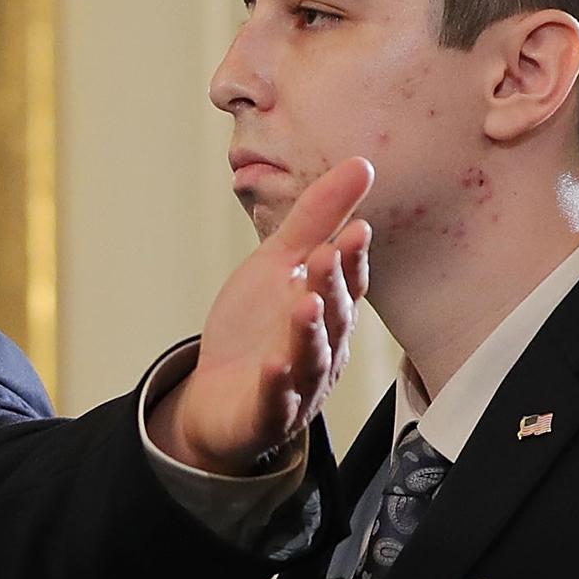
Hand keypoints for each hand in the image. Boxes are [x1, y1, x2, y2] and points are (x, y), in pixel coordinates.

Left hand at [153, 158, 375, 474]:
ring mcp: (298, 385)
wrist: (216, 396)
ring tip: (305, 306)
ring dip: (309, 334)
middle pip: (333, 317)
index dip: (353, 259)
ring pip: (311, 359)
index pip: (348, 282)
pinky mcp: (267, 415)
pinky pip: (277, 400)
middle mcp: (322, 348)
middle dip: (331, 287)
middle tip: (327, 256)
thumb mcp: (278, 264)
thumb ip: (317, 219)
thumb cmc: (255, 329)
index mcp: (328, 310)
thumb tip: (362, 164)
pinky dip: (277, 384)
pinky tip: (274, 366)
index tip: (357, 229)